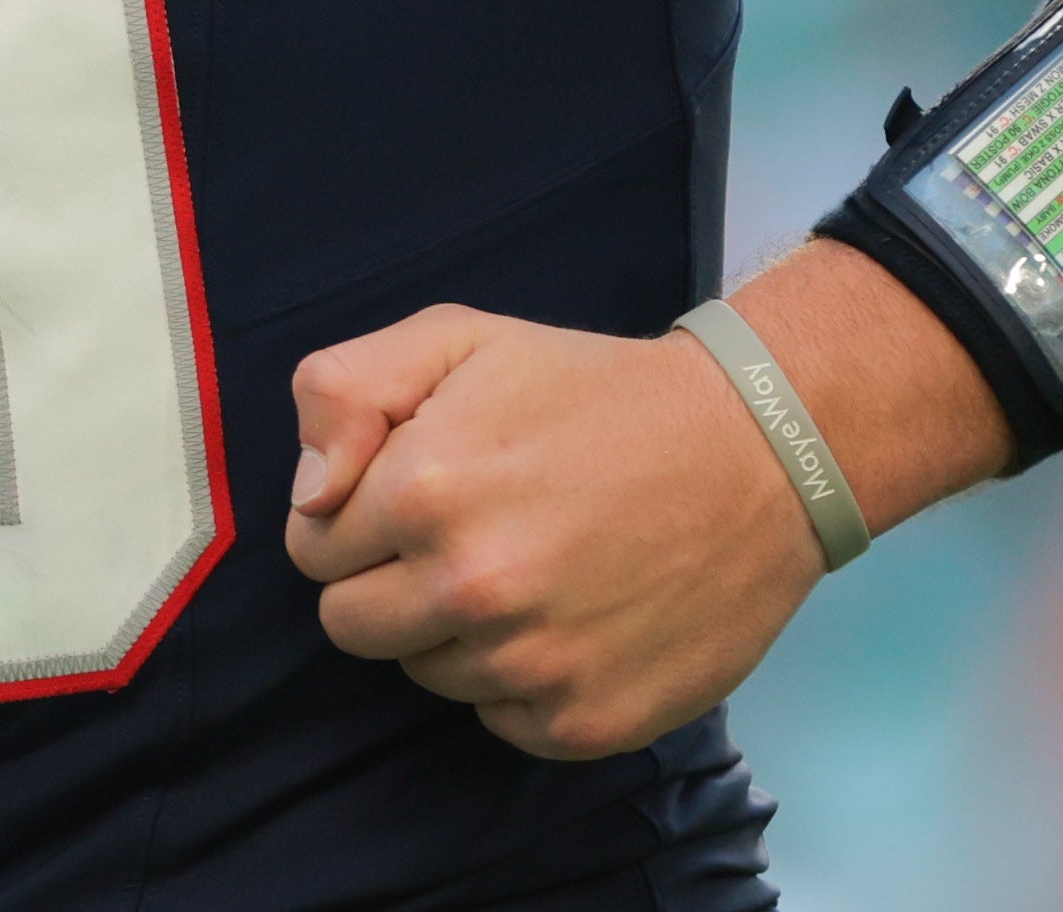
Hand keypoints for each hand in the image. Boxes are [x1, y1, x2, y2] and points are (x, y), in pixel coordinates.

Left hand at [284, 306, 820, 761]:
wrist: (754, 453)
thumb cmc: (593, 390)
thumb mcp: (458, 340)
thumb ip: (343, 393)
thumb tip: (308, 498)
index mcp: (423, 491)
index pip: (312, 548)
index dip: (353, 519)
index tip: (410, 494)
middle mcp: (471, 588)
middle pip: (351, 626)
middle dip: (386, 583)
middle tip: (460, 536)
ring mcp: (534, 664)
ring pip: (426, 675)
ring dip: (456, 632)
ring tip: (528, 564)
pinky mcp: (587, 722)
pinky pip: (500, 719)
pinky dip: (520, 679)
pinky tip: (569, 615)